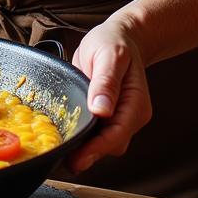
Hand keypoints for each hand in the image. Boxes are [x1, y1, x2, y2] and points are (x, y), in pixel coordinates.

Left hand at [68, 16, 151, 174]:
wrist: (119, 38)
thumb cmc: (114, 42)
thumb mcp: (109, 55)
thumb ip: (106, 82)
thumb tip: (101, 110)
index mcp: (135, 103)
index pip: (117, 135)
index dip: (96, 149)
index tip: (77, 159)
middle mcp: (131, 116)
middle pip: (110, 145)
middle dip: (88, 154)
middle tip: (62, 158)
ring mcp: (120, 119)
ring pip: (103, 144)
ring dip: (84, 148)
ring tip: (62, 147)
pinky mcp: (108, 118)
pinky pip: (96, 133)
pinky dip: (83, 137)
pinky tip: (67, 135)